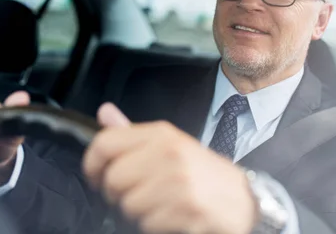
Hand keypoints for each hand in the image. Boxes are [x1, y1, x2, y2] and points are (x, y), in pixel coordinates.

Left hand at [83, 103, 258, 233]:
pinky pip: (147, 224)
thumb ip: (132, 133)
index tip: (96, 176)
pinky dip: (155, 226)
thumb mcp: (170, 144)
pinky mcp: (187, 209)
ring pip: (128, 205)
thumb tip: (104, 112)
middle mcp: (169, 153)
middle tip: (137, 193)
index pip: (105, 143)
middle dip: (118, 194)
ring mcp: (179, 182)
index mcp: (161, 134)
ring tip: (160, 204)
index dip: (92, 164)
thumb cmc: (202, 173)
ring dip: (138, 212)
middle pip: (113, 179)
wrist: (243, 199)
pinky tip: (172, 215)